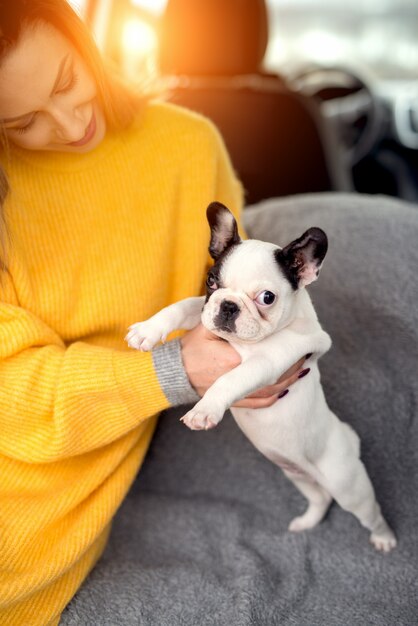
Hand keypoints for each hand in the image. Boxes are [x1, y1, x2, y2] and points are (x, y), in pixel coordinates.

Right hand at [180, 324, 306, 408]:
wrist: (175, 374)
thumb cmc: (189, 349)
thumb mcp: (204, 328)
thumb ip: (224, 316)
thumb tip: (241, 300)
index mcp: (232, 360)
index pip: (265, 353)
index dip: (284, 347)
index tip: (297, 338)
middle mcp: (237, 379)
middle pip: (274, 374)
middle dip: (292, 363)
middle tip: (306, 352)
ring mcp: (237, 394)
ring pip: (271, 391)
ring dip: (289, 380)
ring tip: (303, 367)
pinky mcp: (235, 402)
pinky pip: (261, 403)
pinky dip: (276, 396)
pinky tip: (287, 386)